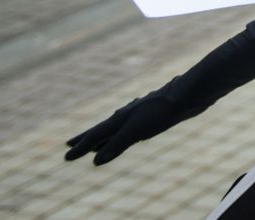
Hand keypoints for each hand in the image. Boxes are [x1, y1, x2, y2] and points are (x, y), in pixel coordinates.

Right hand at [64, 89, 183, 164]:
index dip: (81, 147)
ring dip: (102, 137)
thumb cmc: (163, 111)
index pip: (96, 135)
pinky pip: (128, 130)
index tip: (66, 156)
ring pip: (115, 129)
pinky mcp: (151, 117)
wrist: (188, 94)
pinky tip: (124, 136)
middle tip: (68, 145)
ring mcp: (138, 115)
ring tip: (92, 145)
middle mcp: (126, 115)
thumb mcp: (138, 130)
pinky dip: (119, 136)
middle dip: (86, 139)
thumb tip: (96, 161)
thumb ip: (117, 144)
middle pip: (101, 130)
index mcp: (120, 119)